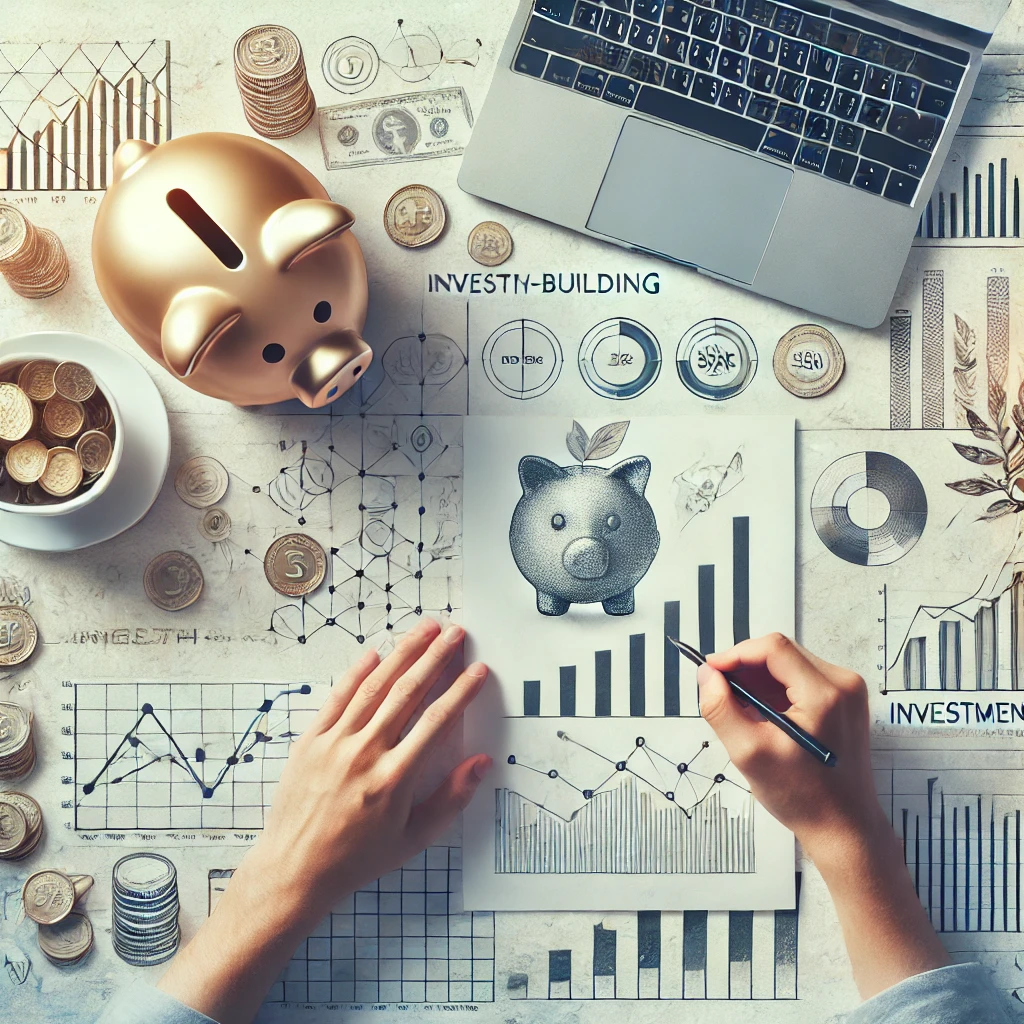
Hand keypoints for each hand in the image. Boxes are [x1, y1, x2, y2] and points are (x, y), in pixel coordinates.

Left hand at [158, 619, 490, 1023]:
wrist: (294, 870)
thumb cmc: (356, 859)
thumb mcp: (414, 839)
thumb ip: (451, 799)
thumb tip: (481, 763)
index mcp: (394, 779)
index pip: (437, 721)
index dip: (461, 691)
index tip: (478, 671)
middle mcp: (365, 753)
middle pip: (408, 692)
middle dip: (436, 657)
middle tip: (456, 634)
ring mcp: (334, 743)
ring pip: (375, 686)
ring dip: (402, 653)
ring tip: (424, 629)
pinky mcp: (310, 740)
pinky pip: (337, 697)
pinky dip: (357, 673)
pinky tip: (374, 653)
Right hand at [697, 633, 886, 864]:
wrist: (845, 829)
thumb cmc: (805, 798)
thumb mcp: (750, 754)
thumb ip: (721, 709)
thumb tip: (707, 676)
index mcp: (825, 693)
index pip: (772, 648)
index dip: (736, 654)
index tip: (711, 671)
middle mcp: (843, 685)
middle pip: (781, 653)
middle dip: (746, 668)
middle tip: (720, 692)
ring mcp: (848, 693)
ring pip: (789, 665)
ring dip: (759, 680)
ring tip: (742, 710)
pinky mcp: (845, 703)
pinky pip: (801, 680)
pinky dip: (776, 691)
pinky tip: (763, 716)